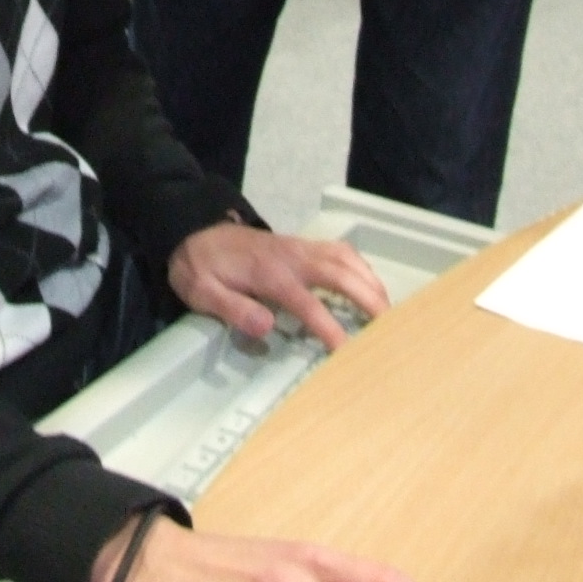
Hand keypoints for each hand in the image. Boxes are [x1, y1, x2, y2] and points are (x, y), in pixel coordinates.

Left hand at [167, 224, 388, 352]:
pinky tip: (369, 282)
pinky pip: (340, 250)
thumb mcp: (202, 292)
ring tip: (387, 309)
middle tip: (388, 327)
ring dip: (370, 281)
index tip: (348, 351)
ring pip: (346, 259)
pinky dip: (360, 265)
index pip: (308, 303)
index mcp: (270, 274)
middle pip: (340, 274)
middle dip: (368, 299)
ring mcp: (300, 247)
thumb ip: (233, 309)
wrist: (194, 230)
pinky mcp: (302, 244)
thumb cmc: (200, 267)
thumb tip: (267, 327)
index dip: (330, 327)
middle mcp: (292, 257)